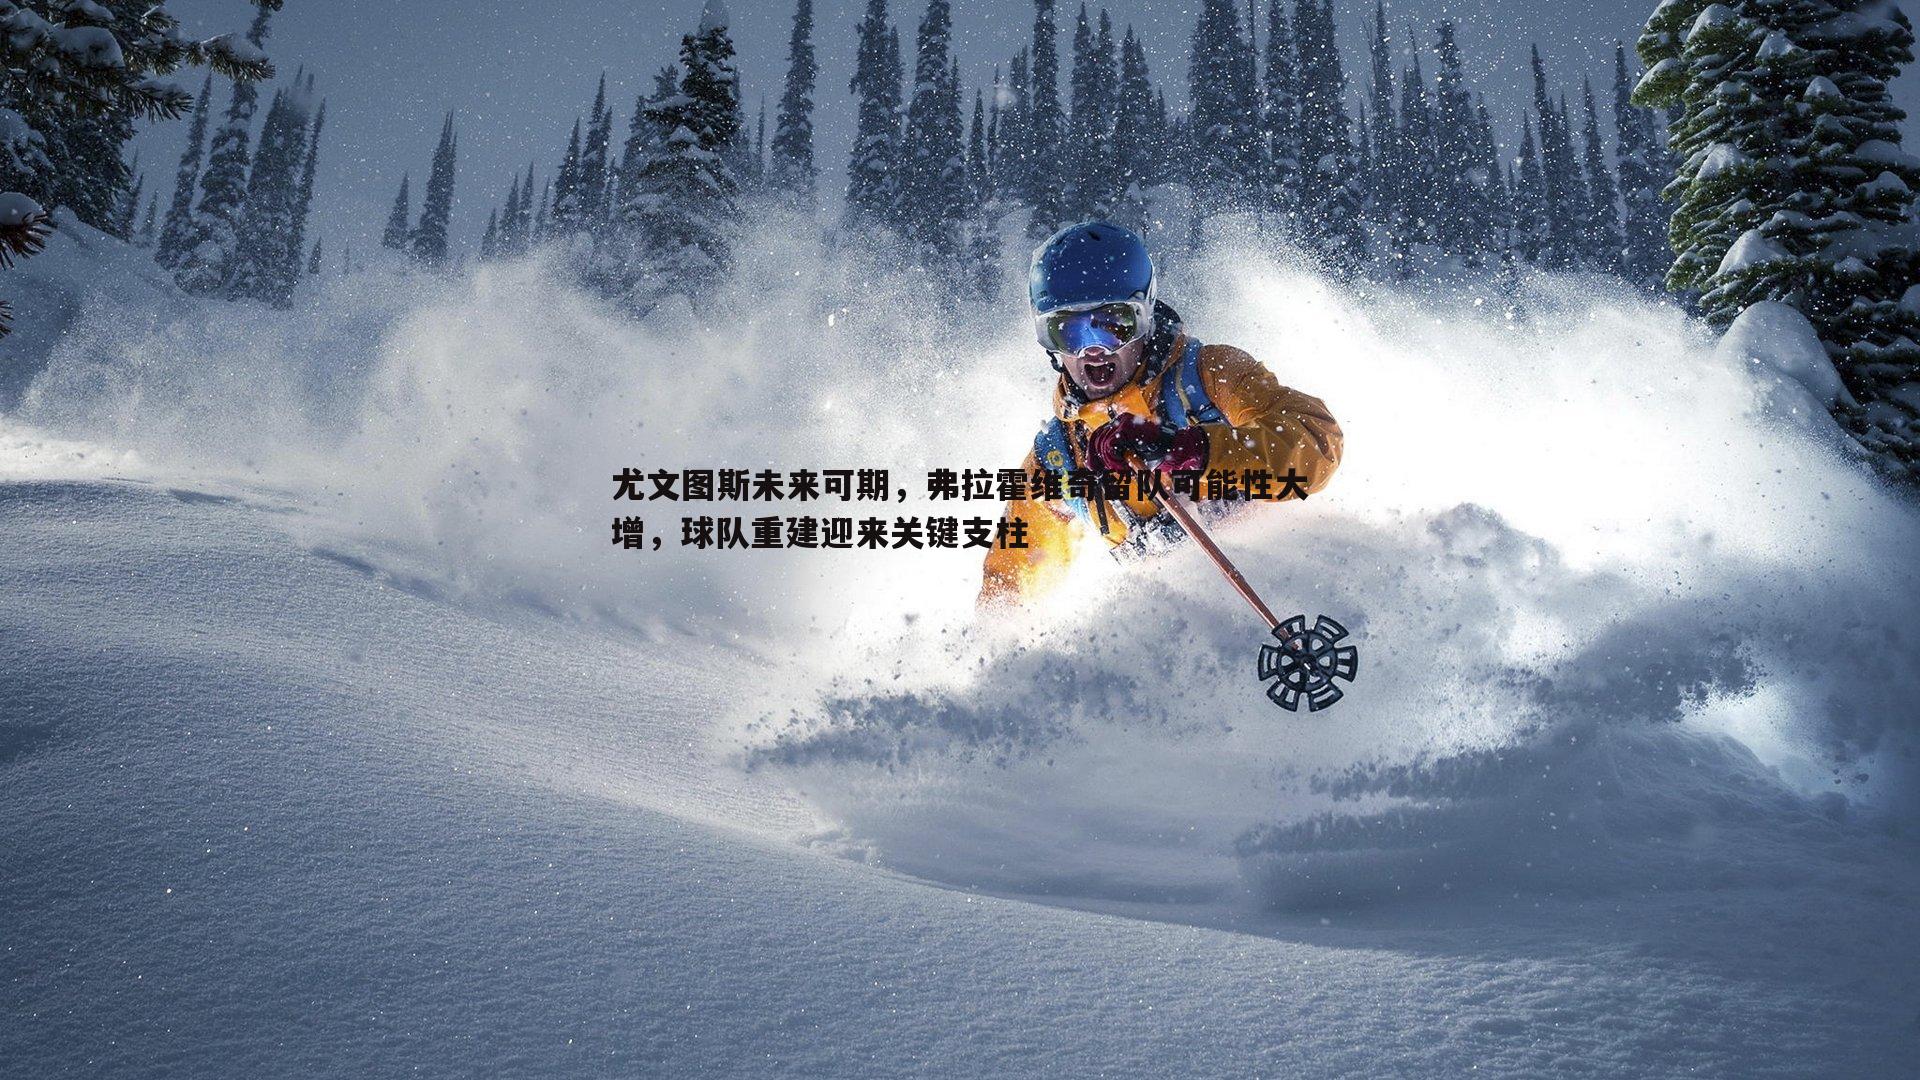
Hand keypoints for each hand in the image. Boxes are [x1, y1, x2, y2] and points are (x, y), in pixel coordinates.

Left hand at [1086, 413, 1207, 472]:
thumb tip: (1094, 465)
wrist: (1175, 449)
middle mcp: (1120, 420)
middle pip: (1096, 439)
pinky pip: (1109, 446)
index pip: (1098, 437)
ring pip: (1103, 445)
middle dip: (1097, 459)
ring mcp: (1122, 421)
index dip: (1092, 454)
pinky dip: (1114, 459)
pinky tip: (1125, 464)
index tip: (1093, 469)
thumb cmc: (1157, 453)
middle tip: (1102, 473)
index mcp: (1120, 425)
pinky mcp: (1125, 427)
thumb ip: (1116, 455)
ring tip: (1123, 468)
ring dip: (1111, 462)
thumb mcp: (1132, 455)